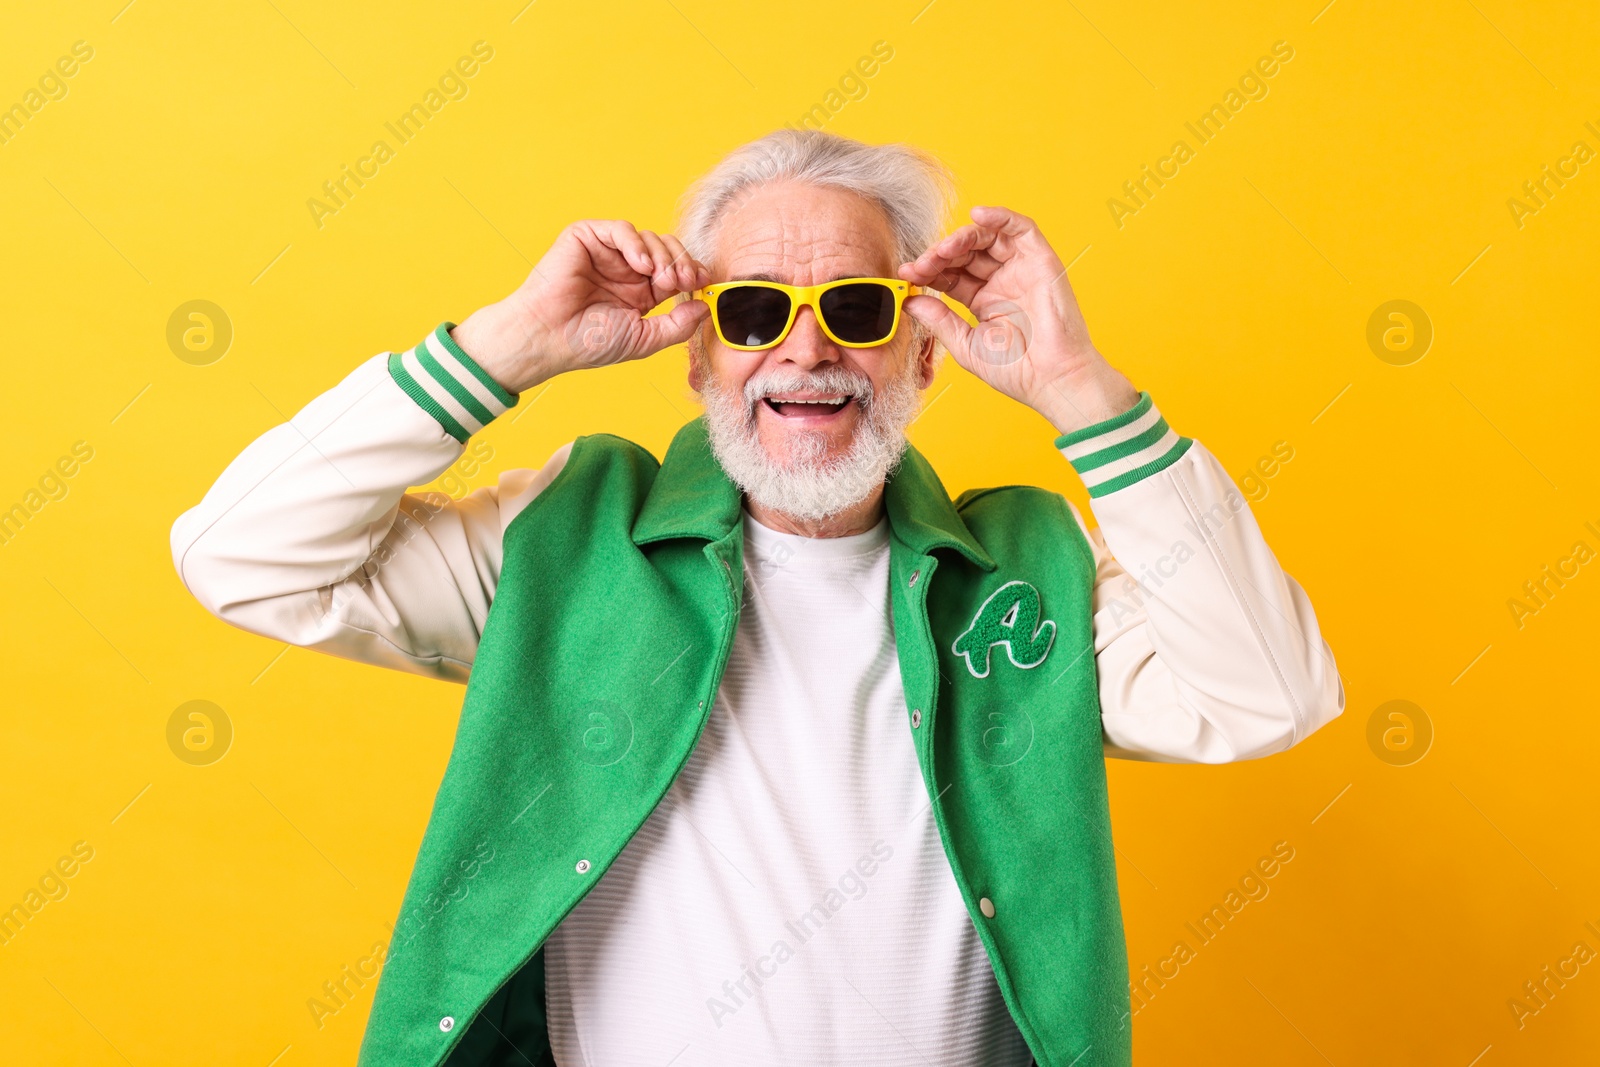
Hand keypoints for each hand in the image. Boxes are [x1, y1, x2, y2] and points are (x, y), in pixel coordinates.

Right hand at [449, 220, 710, 393]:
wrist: (550, 337)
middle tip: (683, 280)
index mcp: (641, 292)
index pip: (676, 271)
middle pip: (668, 250)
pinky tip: (641, 265)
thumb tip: (704, 306)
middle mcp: (626, 269)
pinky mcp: (587, 238)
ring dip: (662, 255)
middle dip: (681, 263)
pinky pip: (622, 229)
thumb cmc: (589, 342)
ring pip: (649, 237)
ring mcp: (608, 253)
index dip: (692, 273)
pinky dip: (636, 243)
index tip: (702, 282)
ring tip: (660, 278)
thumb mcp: (645, 339)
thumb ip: (677, 325)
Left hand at [899, 206, 1138, 435]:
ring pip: (986, 238)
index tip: (907, 273)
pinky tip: (978, 215)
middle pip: (964, 254)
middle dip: (939, 255)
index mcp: (983, 301)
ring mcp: (1020, 269)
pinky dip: (1000, 217)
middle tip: (922, 263)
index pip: (950, 274)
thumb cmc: (1016, 370)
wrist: (1052, 379)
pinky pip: (1021, 228)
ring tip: (943, 249)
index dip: (928, 270)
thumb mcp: (965, 344)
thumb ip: (938, 319)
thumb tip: (910, 300)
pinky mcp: (1040, 260)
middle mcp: (1001, 282)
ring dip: (961, 238)